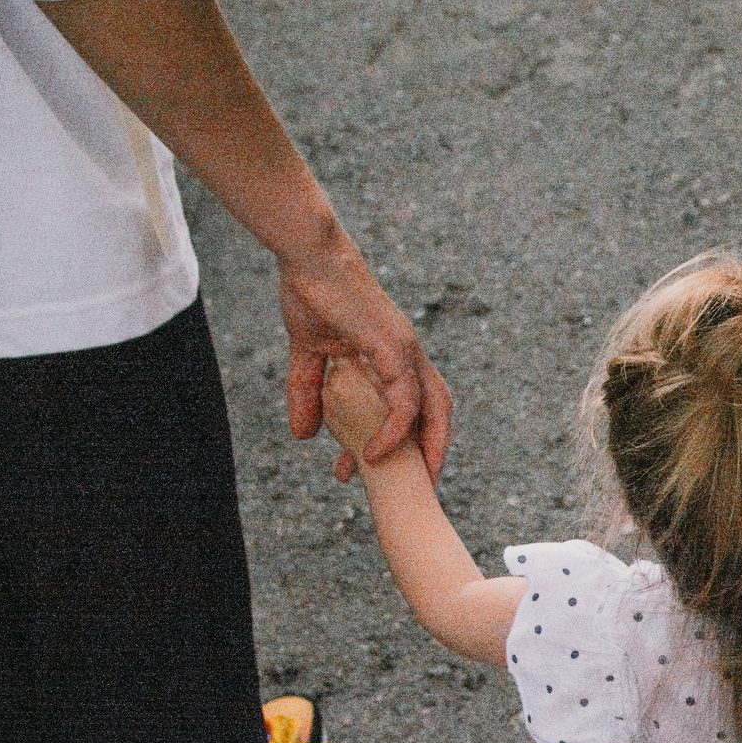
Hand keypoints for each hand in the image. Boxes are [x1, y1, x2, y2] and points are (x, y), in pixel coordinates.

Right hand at [279, 228, 453, 481]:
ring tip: (411, 482)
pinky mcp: (393, 347)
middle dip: (434, 450)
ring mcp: (405, 350)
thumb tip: (302, 435)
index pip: (418, 403)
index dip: (414, 436)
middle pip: (439, 410)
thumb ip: (308, 392)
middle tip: (422, 486)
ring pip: (431, 409)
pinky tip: (374, 453)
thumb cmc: (311, 293)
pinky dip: (394, 430)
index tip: (396, 468)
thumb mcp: (307, 353)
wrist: (308, 256)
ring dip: (425, 449)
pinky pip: (405, 399)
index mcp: (395, 355)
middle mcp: (408, 354)